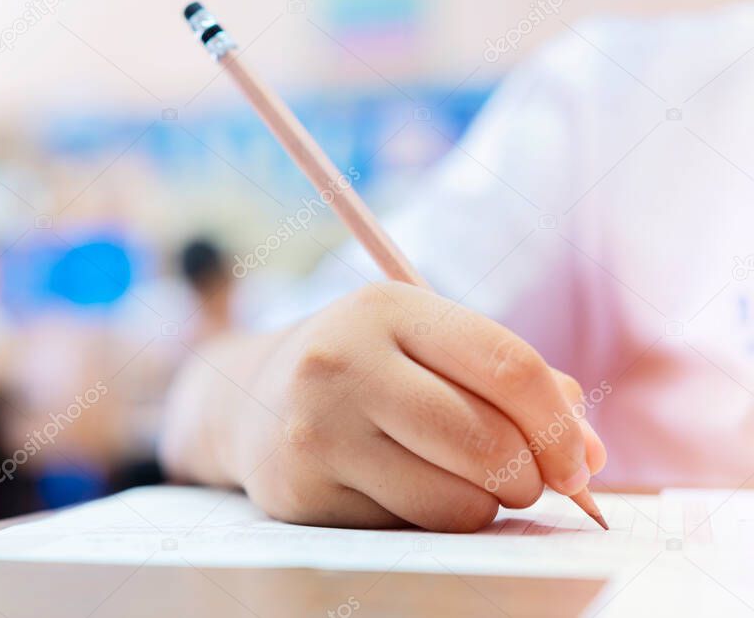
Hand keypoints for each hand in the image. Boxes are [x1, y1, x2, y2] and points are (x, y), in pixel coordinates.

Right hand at [160, 282, 604, 531]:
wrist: (249, 398)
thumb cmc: (363, 369)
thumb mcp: (425, 344)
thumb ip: (511, 382)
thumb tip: (588, 452)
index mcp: (387, 309)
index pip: (507, 366)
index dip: (561, 426)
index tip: (580, 462)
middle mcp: (344, 361)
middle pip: (485, 440)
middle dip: (529, 477)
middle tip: (526, 482)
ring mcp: (317, 427)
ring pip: (453, 500)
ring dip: (482, 506)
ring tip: (461, 483)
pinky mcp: (301, 489)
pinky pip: (407, 529)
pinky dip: (428, 521)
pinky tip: (404, 489)